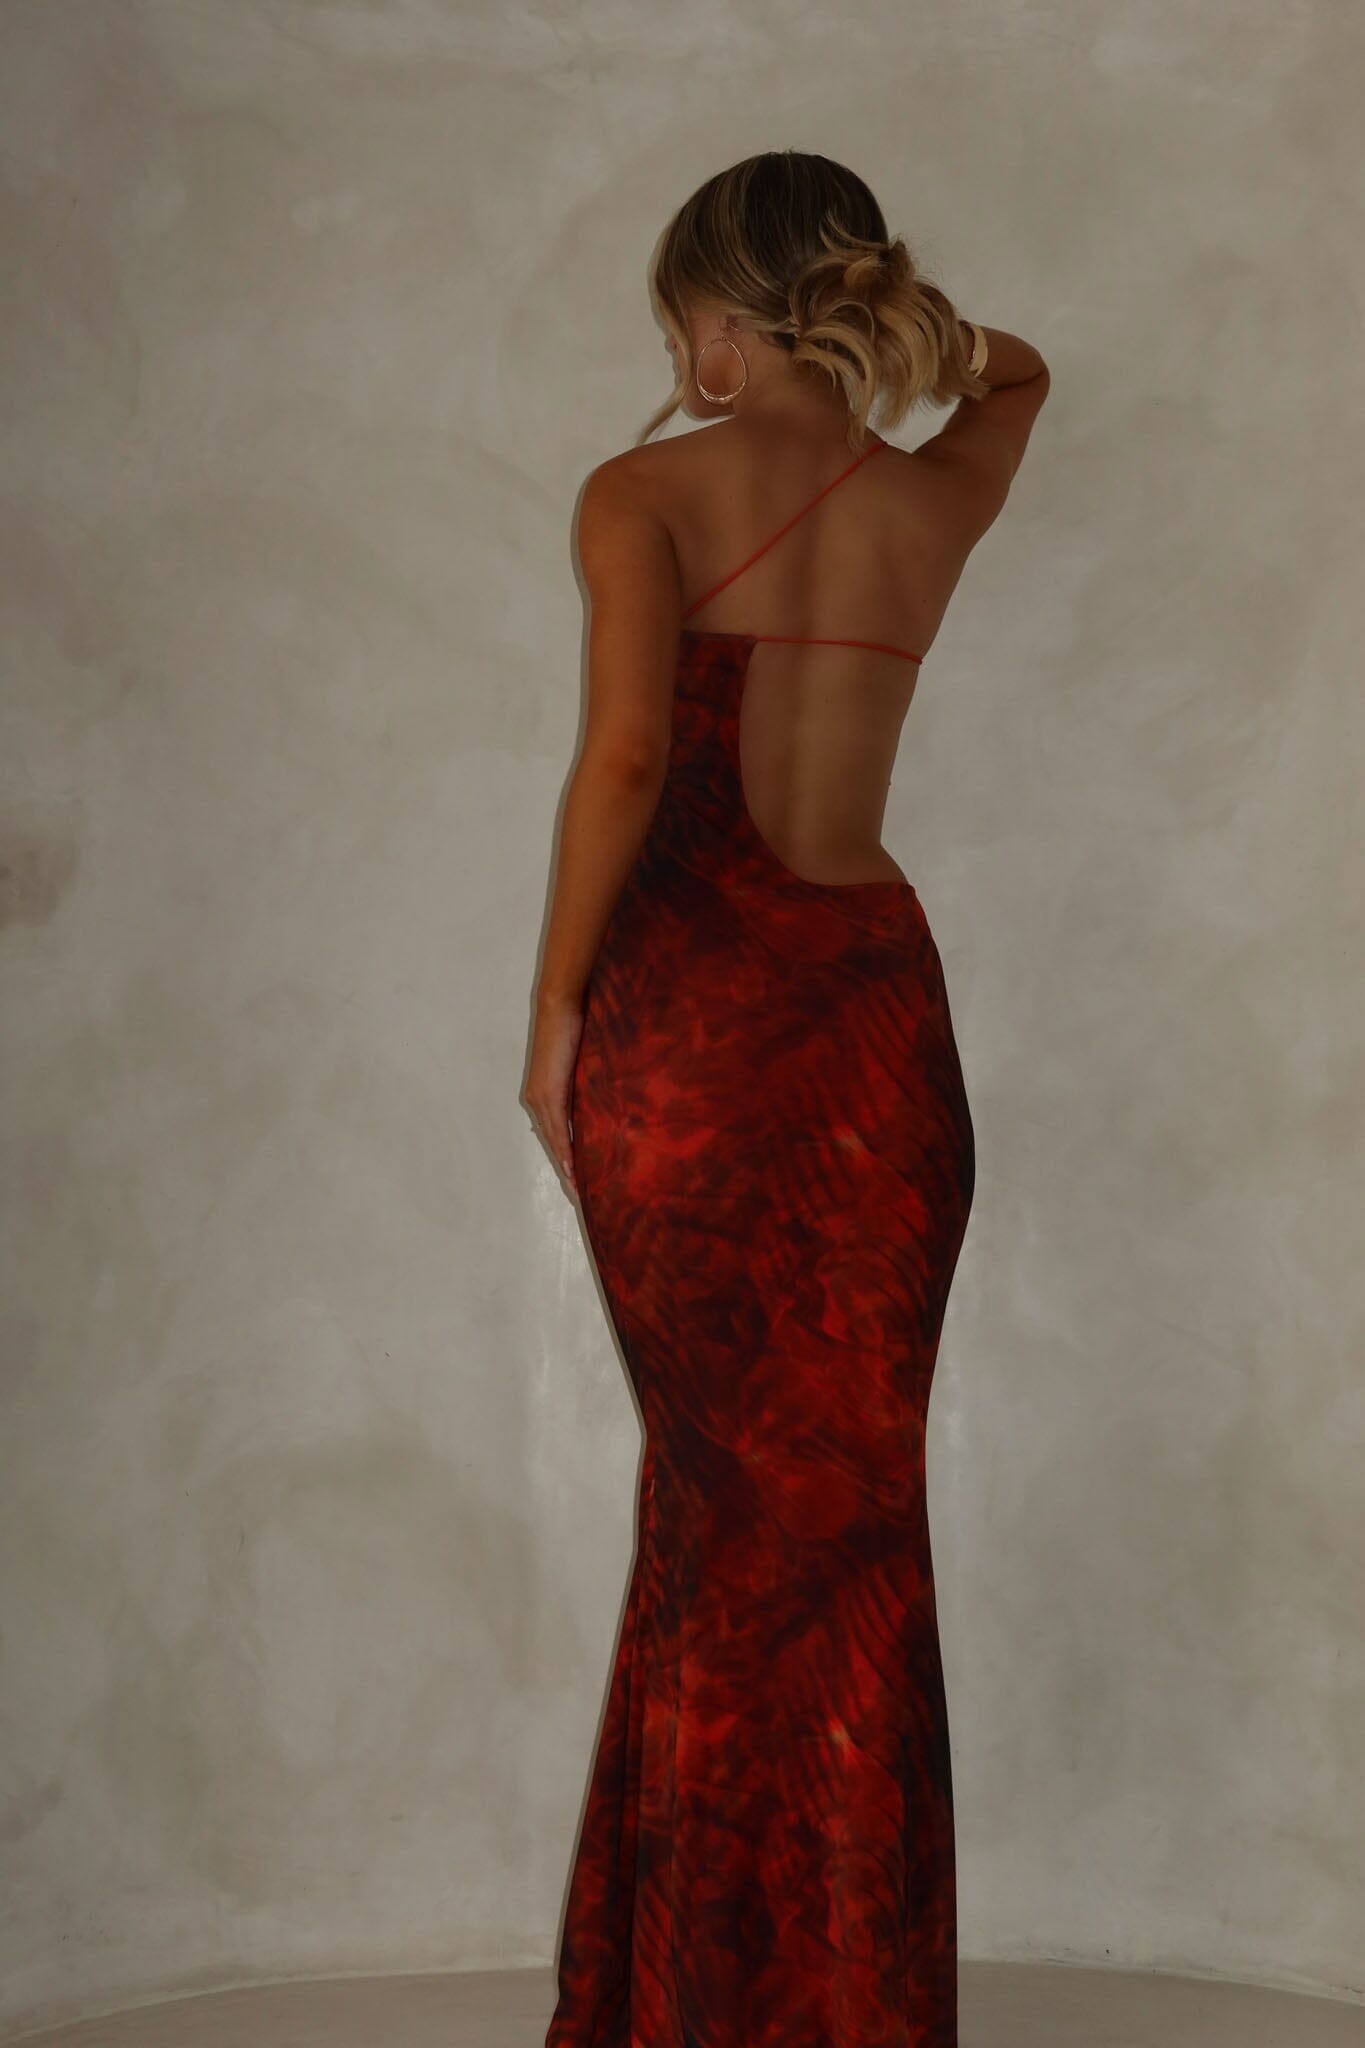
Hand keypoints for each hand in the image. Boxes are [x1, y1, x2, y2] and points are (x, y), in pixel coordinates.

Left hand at [523, 996, 584, 1197]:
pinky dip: (565, 1150)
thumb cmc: (573, 1028)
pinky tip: (572, 1167)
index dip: (564, 1157)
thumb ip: (584, 1084)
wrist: (559, 1007)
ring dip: (565, 1167)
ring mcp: (540, 1098)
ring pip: (553, 1141)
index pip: (554, 1133)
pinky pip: (558, 1129)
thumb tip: (601, 1100)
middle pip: (551, 1143)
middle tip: (579, 1195)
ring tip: (579, 1190)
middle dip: (564, 1170)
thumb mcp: (580, 1064)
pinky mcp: (549, 1092)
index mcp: (543, 1094)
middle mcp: (536, 1100)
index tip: (577, 1179)